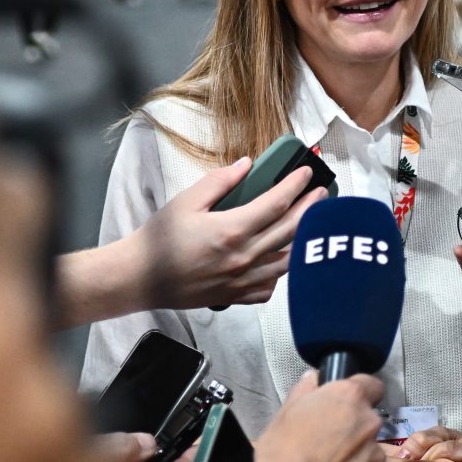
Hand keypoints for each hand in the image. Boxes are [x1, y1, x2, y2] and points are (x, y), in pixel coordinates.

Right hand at [135, 160, 327, 309]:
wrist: (140, 278)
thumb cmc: (158, 242)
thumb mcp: (186, 201)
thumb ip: (220, 181)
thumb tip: (246, 165)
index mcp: (231, 230)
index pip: (276, 203)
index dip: (295, 185)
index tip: (306, 172)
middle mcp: (242, 257)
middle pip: (290, 229)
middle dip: (310, 208)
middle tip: (321, 192)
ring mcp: (242, 280)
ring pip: (288, 260)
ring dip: (304, 238)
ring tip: (312, 223)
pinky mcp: (235, 296)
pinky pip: (270, 286)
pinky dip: (281, 272)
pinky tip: (282, 259)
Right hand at [248, 371, 384, 461]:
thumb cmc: (281, 453)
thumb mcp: (283, 415)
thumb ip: (304, 392)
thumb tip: (313, 379)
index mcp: (348, 398)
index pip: (371, 384)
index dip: (359, 393)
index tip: (346, 405)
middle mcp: (369, 423)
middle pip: (368, 421)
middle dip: (352, 429)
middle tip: (327, 443)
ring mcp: (376, 456)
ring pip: (369, 451)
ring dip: (355, 457)